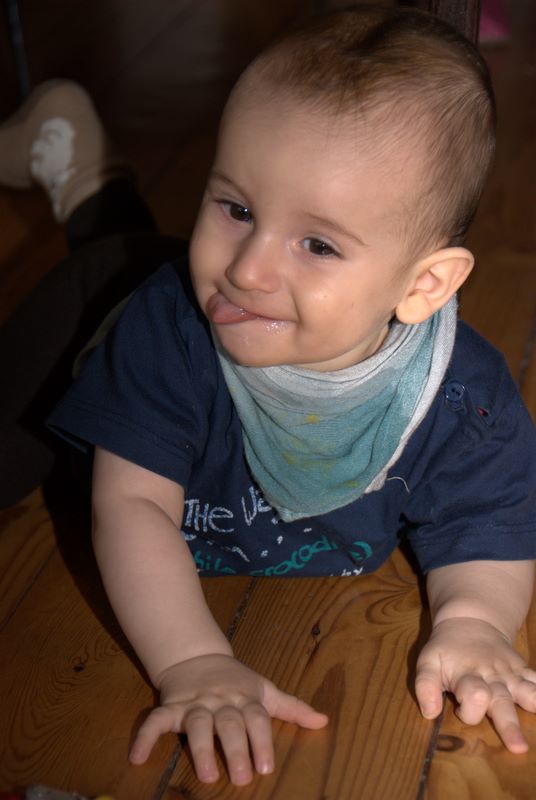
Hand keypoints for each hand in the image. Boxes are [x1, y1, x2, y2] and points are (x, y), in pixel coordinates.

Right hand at [129, 653, 327, 784]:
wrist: (197, 656)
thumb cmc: (237, 681)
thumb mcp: (264, 690)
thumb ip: (291, 707)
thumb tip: (324, 721)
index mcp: (245, 698)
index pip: (257, 718)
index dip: (262, 740)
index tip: (266, 767)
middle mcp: (221, 700)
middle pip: (230, 722)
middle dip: (236, 748)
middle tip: (243, 778)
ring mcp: (195, 703)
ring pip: (198, 723)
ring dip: (202, 747)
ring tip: (207, 773)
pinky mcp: (171, 706)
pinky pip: (156, 720)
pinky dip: (146, 737)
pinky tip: (137, 757)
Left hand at [415, 617, 535, 751]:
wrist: (469, 623)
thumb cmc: (446, 649)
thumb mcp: (427, 663)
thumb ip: (425, 687)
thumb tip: (430, 713)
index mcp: (467, 676)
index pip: (472, 697)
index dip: (469, 710)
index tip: (461, 711)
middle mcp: (492, 677)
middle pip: (501, 701)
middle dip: (509, 724)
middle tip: (518, 747)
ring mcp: (510, 674)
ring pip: (526, 691)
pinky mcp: (522, 670)